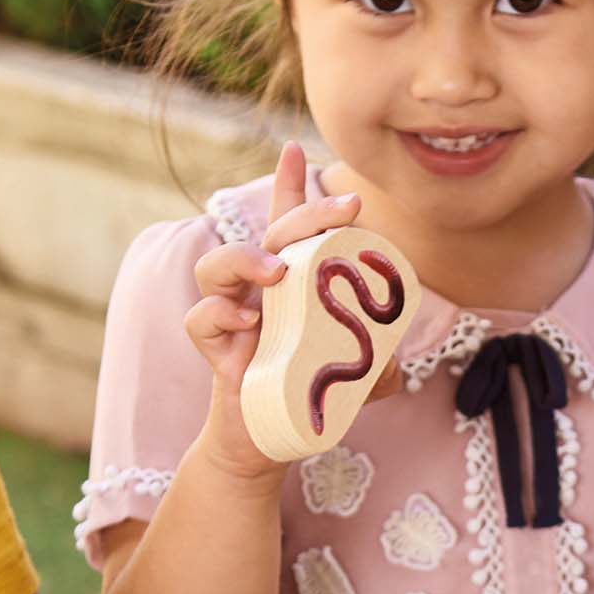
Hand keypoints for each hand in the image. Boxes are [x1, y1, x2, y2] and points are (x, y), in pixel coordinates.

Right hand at [187, 142, 392, 479]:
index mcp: (293, 284)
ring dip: (246, 258)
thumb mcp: (359, 381)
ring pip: (216, 266)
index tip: (296, 149)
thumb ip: (380, 364)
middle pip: (269, 233)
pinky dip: (219, 314)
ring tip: (278, 273)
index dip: (289, 185)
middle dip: (303, 211)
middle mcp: (258, 292)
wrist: (268, 445)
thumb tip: (393, 357)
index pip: (287, 224)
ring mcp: (232, 318)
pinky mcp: (215, 352)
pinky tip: (247, 324)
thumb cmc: (309, 397)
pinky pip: (201, 319)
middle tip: (345, 210)